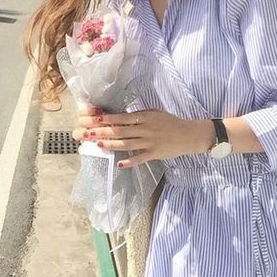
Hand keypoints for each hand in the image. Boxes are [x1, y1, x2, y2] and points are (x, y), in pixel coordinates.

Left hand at [72, 109, 214, 168]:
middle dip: (103, 132)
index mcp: (145, 117)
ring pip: (127, 144)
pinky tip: (119, 163)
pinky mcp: (154, 154)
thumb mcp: (154, 113)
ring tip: (99, 145)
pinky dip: (129, 161)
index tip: (95, 119)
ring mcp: (149, 142)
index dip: (108, 119)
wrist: (188, 134)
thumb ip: (139, 115)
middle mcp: (145, 129)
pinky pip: (139, 158)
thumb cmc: (170, 122)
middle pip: (120, 131)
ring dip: (112, 145)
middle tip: (88, 133)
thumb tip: (121, 117)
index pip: (122, 118)